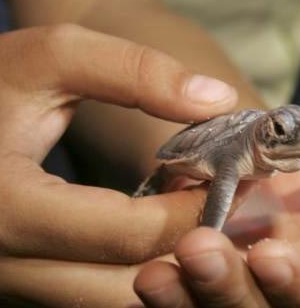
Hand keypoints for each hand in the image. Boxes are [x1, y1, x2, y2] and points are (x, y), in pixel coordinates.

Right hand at [0, 24, 237, 306]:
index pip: (129, 233)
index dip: (192, 209)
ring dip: (166, 266)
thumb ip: (135, 71)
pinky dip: (137, 269)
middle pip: (127, 285)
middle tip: (226, 205)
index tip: (233, 182)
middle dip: (187, 247)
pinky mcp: (24, 282)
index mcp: (8, 208)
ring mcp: (13, 283)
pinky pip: (94, 293)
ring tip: (198, 216)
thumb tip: (217, 99)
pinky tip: (159, 229)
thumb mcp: (54, 58)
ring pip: (114, 300)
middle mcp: (5, 266)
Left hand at [134, 121, 299, 306]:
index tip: (276, 260)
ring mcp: (248, 291)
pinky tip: (144, 267)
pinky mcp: (209, 277)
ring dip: (187, 295)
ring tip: (159, 268)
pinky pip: (184, 294)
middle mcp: (296, 301)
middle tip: (199, 254)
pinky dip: (165, 288)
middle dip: (229, 293)